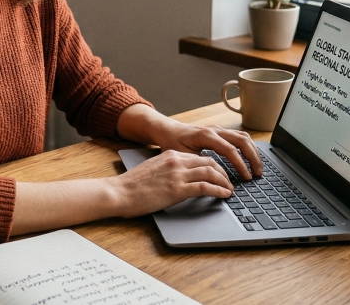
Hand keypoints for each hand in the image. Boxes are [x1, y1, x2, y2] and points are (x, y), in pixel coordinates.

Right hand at [109, 151, 232, 217]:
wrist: (119, 192)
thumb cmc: (132, 185)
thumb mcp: (153, 170)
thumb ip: (168, 169)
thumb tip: (180, 178)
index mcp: (170, 155)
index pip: (199, 157)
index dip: (214, 165)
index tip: (220, 173)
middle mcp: (176, 161)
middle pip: (209, 162)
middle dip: (223, 172)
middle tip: (229, 181)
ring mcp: (177, 174)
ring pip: (211, 172)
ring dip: (224, 181)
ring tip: (230, 189)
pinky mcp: (177, 189)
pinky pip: (205, 187)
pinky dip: (218, 190)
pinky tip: (224, 195)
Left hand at [151, 122, 263, 180]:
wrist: (168, 130)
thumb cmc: (172, 143)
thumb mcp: (182, 156)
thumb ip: (198, 163)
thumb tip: (214, 175)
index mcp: (206, 135)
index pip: (230, 150)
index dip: (240, 165)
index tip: (247, 177)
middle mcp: (215, 130)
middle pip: (242, 141)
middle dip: (252, 158)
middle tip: (258, 174)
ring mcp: (219, 129)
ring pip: (243, 137)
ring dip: (253, 152)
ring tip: (258, 167)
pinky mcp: (220, 132)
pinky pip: (239, 137)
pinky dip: (248, 147)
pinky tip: (251, 158)